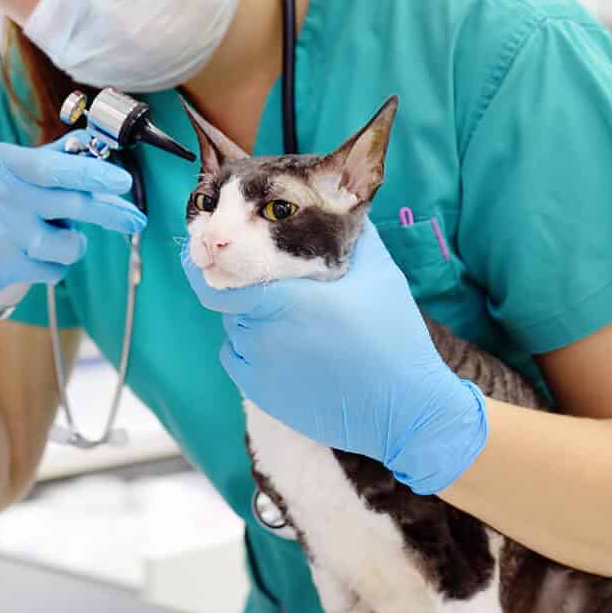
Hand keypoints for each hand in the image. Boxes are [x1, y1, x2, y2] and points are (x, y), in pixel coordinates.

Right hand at [0, 137, 145, 318]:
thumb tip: (84, 146)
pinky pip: (51, 269)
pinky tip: (31, 263)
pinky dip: (52, 269)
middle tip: (134, 219)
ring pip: (66, 242)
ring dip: (70, 247)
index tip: (122, 181)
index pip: (56, 165)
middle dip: (110, 212)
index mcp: (0, 163)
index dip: (93, 173)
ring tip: (52, 244)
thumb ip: (37, 163)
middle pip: (72, 202)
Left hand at [180, 225, 486, 494]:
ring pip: (235, 329)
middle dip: (244, 287)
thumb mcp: (377, 272)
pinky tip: (291, 347)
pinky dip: (253, 348)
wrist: (403, 408)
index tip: (210, 252)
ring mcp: (258, 369)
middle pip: (229, 301)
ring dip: (252, 317)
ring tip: (297, 320)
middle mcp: (260, 334)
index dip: (208, 265)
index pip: (217, 282)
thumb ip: (348, 234)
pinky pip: (239, 359)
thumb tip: (333, 204)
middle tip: (279, 284)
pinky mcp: (260, 395)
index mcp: (282, 300)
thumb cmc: (393, 338)